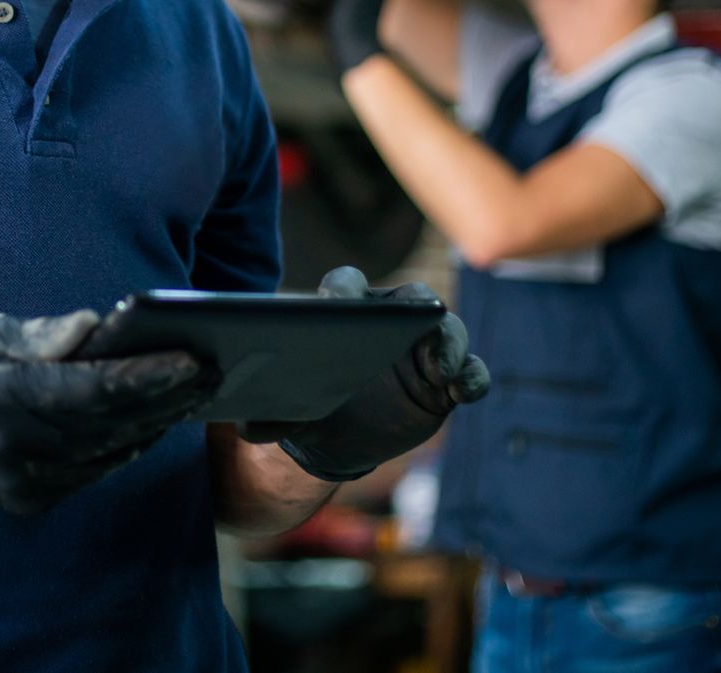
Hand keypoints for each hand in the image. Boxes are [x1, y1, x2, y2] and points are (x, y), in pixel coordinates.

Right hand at [0, 310, 213, 514]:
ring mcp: (22, 482)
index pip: (91, 390)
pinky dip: (128, 446)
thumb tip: (100, 326)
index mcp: (2, 397)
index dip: (147, 376)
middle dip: (166, 398)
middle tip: (212, 372)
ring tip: (196, 393)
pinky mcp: (29, 502)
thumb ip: (47, 334)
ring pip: (109, 453)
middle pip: (110, 424)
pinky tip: (156, 422)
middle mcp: (14, 447)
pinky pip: (94, 472)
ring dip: (156, 423)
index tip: (190, 359)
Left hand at [243, 266, 488, 481]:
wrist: (339, 436)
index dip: (345, 290)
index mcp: (346, 312)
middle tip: (422, 326)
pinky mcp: (446, 380)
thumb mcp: (288, 408)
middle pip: (412, 298)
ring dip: (452, 345)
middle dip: (419, 309)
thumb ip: (270, 413)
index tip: (340, 304)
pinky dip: (473, 377)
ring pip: (449, 330)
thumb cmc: (310, 403)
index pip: (348, 285)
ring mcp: (423, 348)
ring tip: (446, 372)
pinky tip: (464, 394)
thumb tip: (248, 427)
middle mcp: (390, 320)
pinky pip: (471, 371)